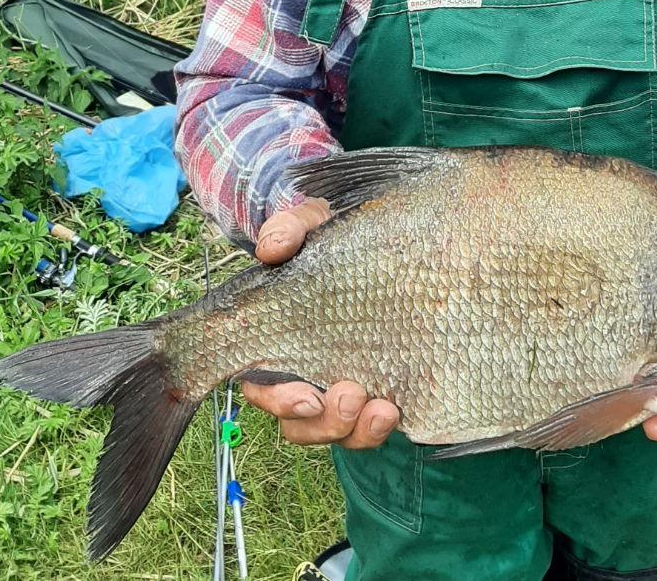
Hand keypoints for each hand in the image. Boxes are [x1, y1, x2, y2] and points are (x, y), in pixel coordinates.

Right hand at [240, 198, 400, 448]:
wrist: (379, 243)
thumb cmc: (332, 239)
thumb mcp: (311, 225)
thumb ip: (290, 229)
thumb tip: (272, 248)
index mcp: (278, 340)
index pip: (262, 386)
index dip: (279, 401)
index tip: (305, 397)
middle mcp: (304, 372)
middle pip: (299, 421)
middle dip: (322, 421)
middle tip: (348, 397)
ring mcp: (340, 384)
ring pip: (333, 431)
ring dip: (351, 429)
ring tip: (380, 409)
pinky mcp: (376, 388)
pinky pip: (368, 427)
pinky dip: (377, 427)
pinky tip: (394, 409)